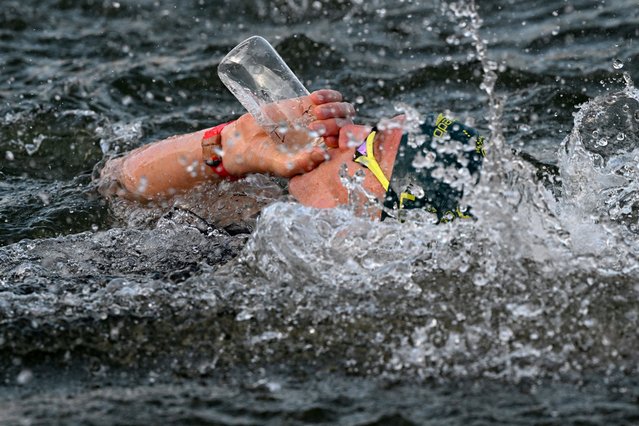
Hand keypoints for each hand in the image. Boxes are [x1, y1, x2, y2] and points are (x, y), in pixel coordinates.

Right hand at [220, 89, 354, 177]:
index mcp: (327, 154)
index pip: (348, 146)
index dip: (344, 141)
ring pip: (343, 109)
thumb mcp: (285, 166)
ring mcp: (320, 119)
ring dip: (335, 109)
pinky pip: (331, 97)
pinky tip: (315, 99)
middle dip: (337, 124)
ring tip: (316, 113)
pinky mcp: (310, 104)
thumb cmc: (266, 159)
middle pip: (348, 126)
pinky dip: (328, 95)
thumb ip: (304, 163)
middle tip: (315, 128)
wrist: (247, 141)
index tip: (327, 141)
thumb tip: (326, 155)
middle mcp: (327, 137)